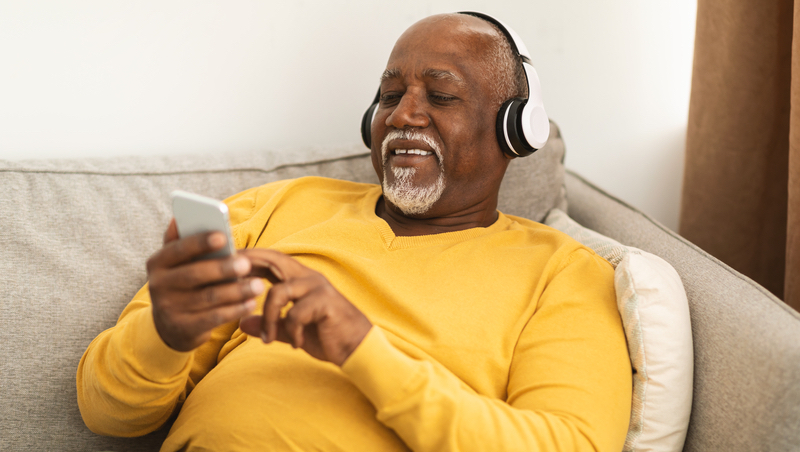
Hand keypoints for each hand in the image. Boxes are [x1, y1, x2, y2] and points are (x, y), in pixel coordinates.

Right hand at [146, 219, 264, 351]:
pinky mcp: (183, 328)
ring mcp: (169, 309)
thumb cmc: (182, 283)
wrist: (170, 326)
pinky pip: (213, 318)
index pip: (178, 249)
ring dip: (236, 291)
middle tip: (246, 264)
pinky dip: (235, 311)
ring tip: (258, 285)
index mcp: (158, 263)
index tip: (223, 236)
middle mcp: (159, 285)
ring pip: (208, 298)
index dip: (200, 242)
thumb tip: (178, 218)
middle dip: (223, 269)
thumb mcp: (176, 264)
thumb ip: (180, 242)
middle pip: (195, 275)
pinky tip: (251, 304)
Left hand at [238, 249, 371, 366]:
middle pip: (274, 261)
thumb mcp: (291, 330)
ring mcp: (318, 288)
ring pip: (278, 292)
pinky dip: (291, 332)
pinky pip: (295, 314)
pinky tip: (297, 344)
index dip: (249, 259)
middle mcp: (309, 278)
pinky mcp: (324, 303)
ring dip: (268, 318)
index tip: (225, 264)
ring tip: (268, 339)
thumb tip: (241, 322)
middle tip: (227, 278)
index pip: (271, 260)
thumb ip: (269, 324)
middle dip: (249, 265)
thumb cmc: (326, 336)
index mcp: (301, 280)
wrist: (357, 349)